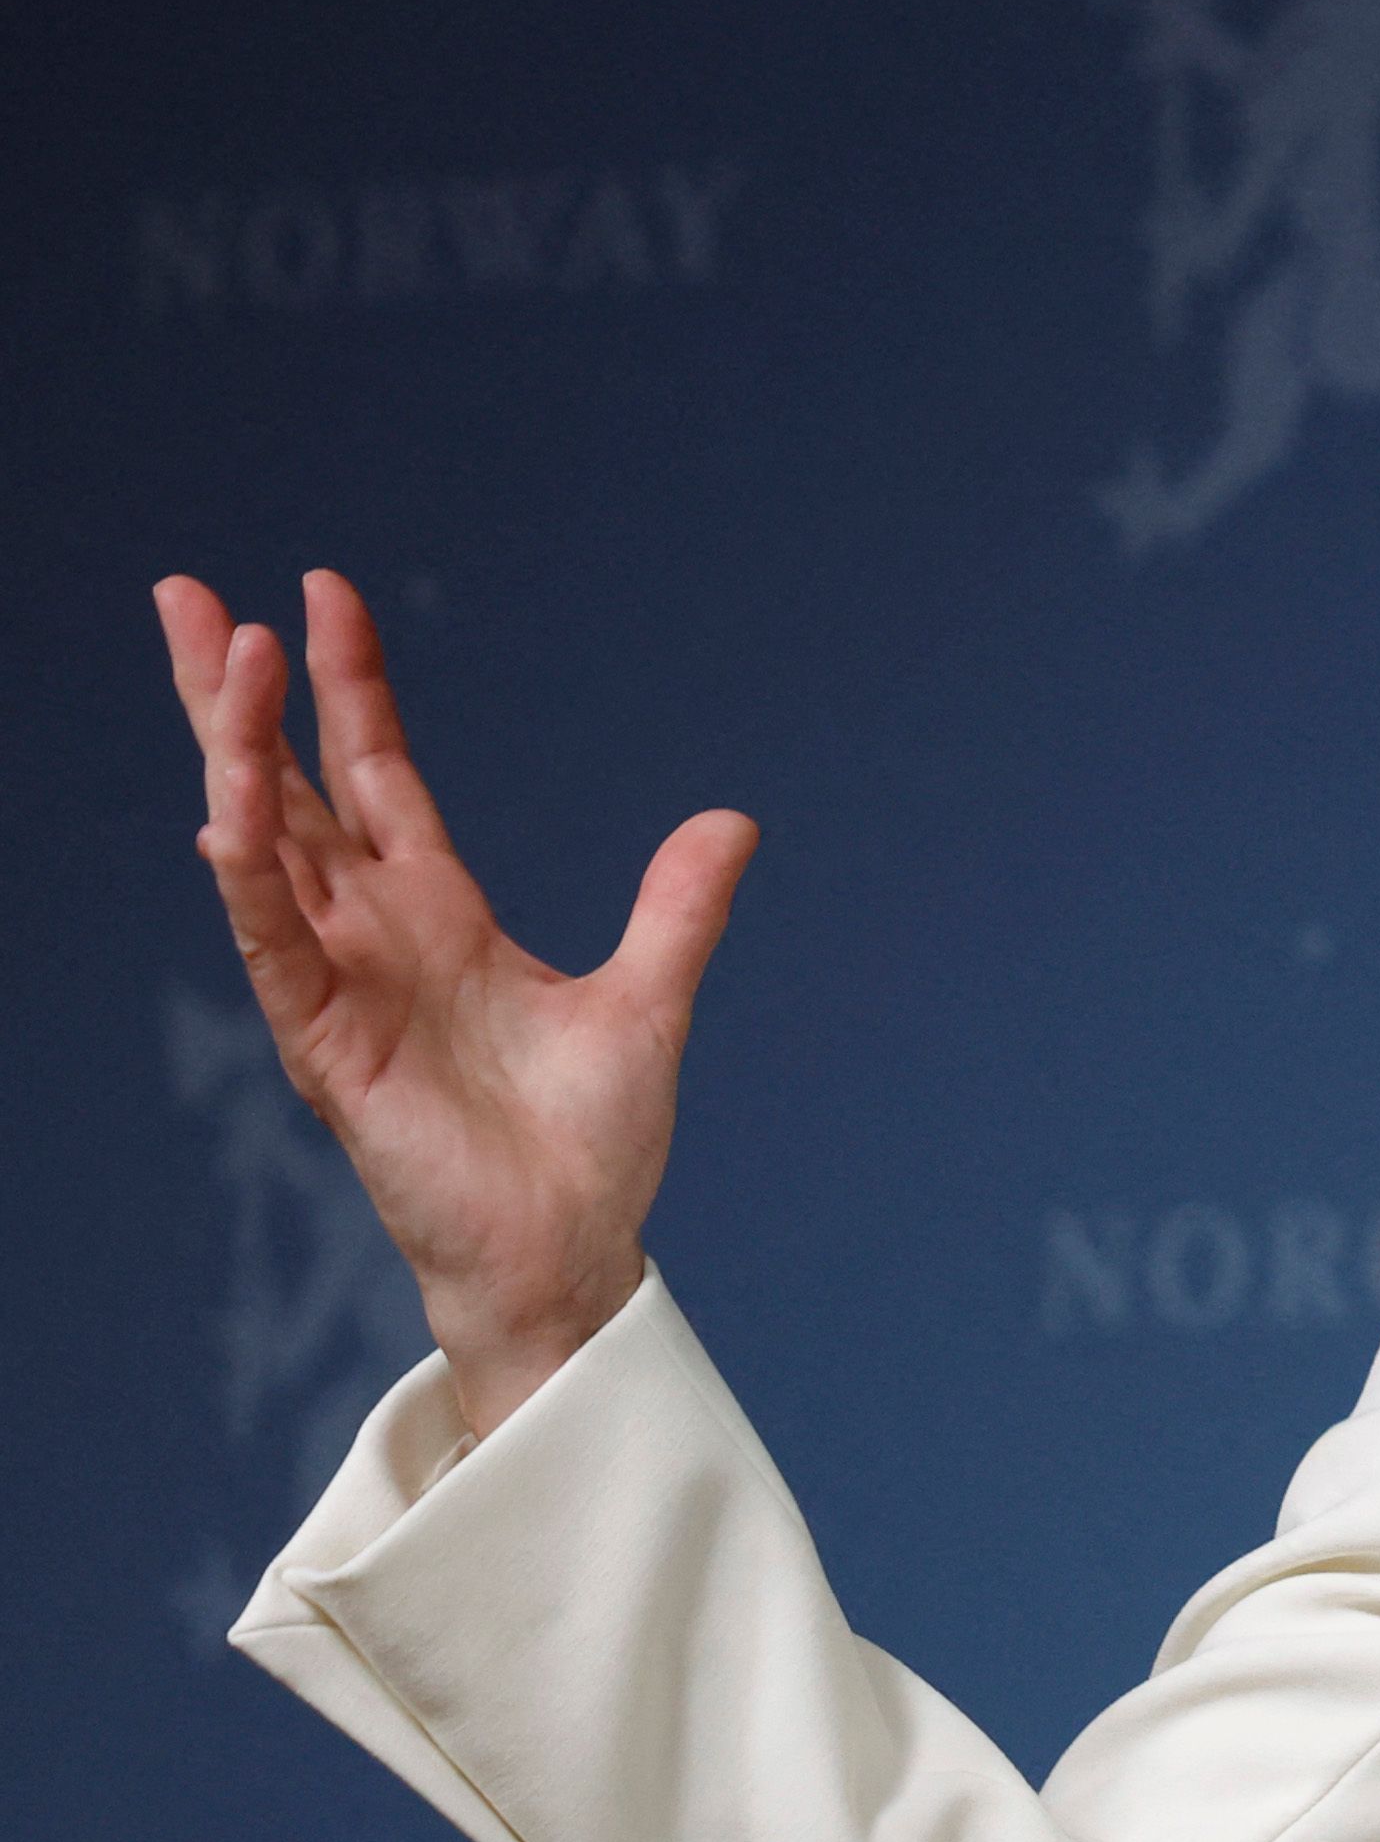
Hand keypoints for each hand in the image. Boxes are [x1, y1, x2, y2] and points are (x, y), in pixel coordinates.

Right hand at [154, 571, 758, 1436]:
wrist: (569, 1250)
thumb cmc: (590, 1143)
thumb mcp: (648, 1001)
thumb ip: (679, 909)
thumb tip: (732, 821)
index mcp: (439, 912)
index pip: (376, 771)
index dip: (349, 687)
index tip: (321, 592)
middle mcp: (373, 934)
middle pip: (288, 786)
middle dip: (238, 694)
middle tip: (184, 592)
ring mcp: (340, 985)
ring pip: (267, 848)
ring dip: (237, 756)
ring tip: (220, 661)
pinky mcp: (325, 1047)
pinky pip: (274, 946)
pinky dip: (249, 881)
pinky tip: (225, 810)